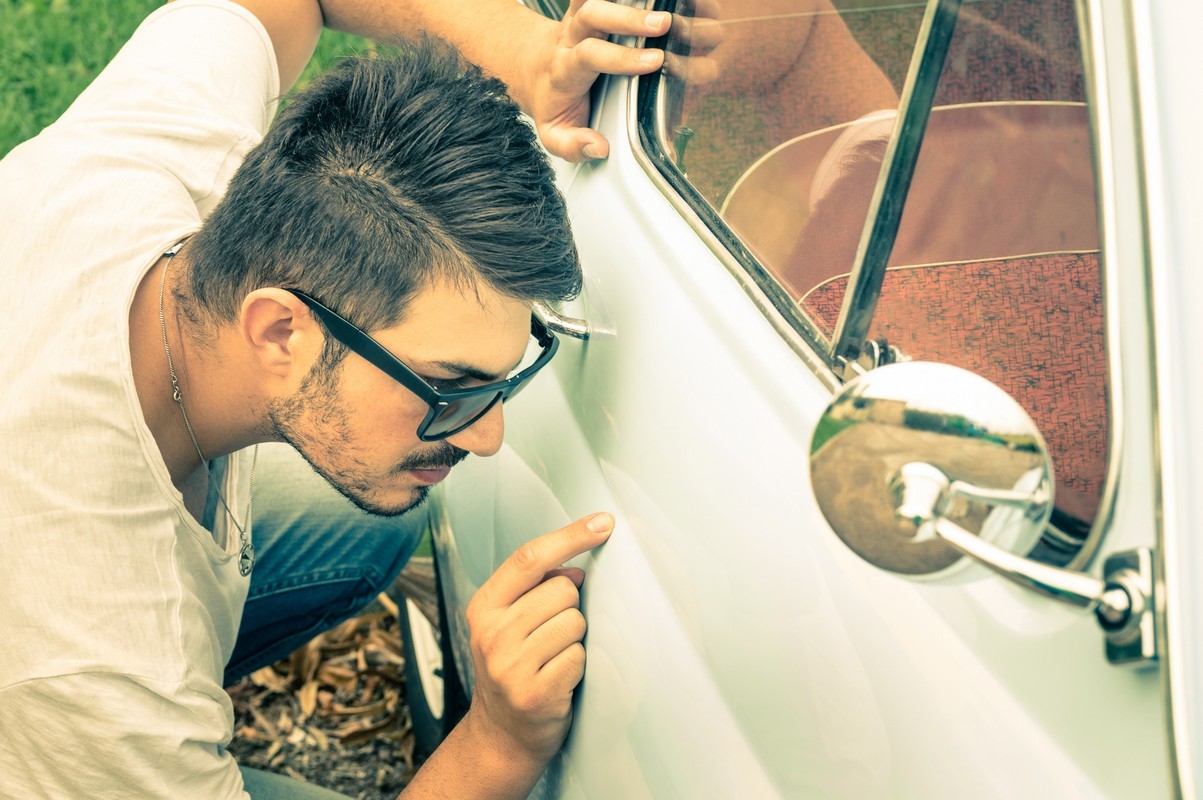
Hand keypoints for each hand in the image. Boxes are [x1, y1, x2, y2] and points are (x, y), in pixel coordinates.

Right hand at [462, 512, 613, 764]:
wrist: (500, 735)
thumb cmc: (513, 669)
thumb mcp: (508, 622)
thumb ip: (535, 589)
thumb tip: (577, 569)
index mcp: (485, 606)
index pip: (530, 558)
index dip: (571, 536)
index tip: (603, 523)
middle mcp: (492, 633)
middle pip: (562, 590)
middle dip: (570, 607)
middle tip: (551, 635)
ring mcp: (510, 665)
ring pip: (575, 622)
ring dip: (575, 638)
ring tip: (553, 658)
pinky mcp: (535, 692)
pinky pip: (579, 657)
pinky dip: (578, 666)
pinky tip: (559, 679)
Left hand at [530, 1, 670, 160]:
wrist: (535, 70)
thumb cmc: (552, 102)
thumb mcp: (554, 133)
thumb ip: (572, 145)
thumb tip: (598, 147)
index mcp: (564, 68)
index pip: (589, 56)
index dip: (621, 58)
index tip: (654, 62)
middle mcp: (570, 36)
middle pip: (593, 14)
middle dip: (628, 18)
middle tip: (662, 24)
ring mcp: (579, 17)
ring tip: (663, 5)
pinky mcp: (590, 5)